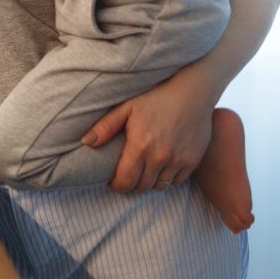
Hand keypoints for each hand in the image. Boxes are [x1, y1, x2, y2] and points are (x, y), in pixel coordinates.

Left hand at [82, 70, 213, 191]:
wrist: (191, 92)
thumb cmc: (155, 96)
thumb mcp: (127, 107)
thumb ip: (105, 126)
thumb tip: (86, 142)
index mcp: (140, 146)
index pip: (125, 181)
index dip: (117, 185)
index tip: (113, 181)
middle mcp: (160, 157)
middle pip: (142, 186)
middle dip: (132, 184)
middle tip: (127, 175)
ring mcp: (179, 160)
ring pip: (160, 186)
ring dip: (150, 182)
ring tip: (143, 170)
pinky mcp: (193, 161)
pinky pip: (177, 180)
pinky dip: (168, 177)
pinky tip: (161, 165)